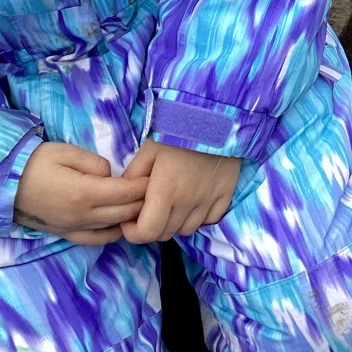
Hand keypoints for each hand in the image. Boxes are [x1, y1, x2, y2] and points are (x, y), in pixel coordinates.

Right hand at [13, 141, 148, 245]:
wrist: (2, 185)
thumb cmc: (35, 163)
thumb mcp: (67, 152)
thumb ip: (96, 163)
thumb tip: (112, 174)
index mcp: (85, 192)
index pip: (127, 192)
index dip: (145, 184)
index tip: (157, 176)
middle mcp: (82, 215)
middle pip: (125, 212)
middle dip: (144, 201)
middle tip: (155, 190)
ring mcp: (73, 228)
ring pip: (114, 228)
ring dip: (131, 218)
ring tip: (142, 205)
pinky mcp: (65, 234)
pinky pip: (95, 239)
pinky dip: (112, 233)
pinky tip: (120, 224)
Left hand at [120, 139, 240, 243]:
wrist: (217, 117)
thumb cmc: (178, 131)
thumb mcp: (148, 150)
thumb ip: (133, 176)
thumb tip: (126, 196)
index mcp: (164, 193)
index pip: (146, 233)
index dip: (133, 232)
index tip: (130, 219)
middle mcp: (187, 203)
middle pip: (165, 234)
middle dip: (152, 226)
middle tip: (150, 208)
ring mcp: (209, 201)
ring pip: (187, 230)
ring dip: (175, 223)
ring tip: (172, 205)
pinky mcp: (226, 195)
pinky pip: (210, 220)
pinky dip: (199, 218)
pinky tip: (194, 203)